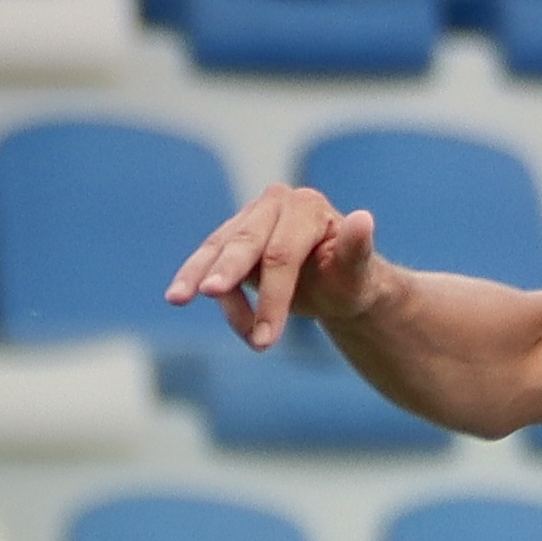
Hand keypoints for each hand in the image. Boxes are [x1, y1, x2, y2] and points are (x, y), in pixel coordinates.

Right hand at [167, 185, 388, 351]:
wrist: (336, 284)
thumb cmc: (350, 282)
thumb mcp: (359, 274)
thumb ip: (359, 249)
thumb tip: (364, 219)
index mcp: (308, 208)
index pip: (283, 255)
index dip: (271, 296)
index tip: (265, 336)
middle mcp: (276, 204)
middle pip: (246, 243)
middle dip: (226, 273)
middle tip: (208, 293)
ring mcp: (250, 217)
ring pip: (219, 248)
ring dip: (198, 275)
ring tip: (177, 299)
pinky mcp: (233, 236)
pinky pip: (210, 257)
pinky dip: (194, 276)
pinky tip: (179, 295)